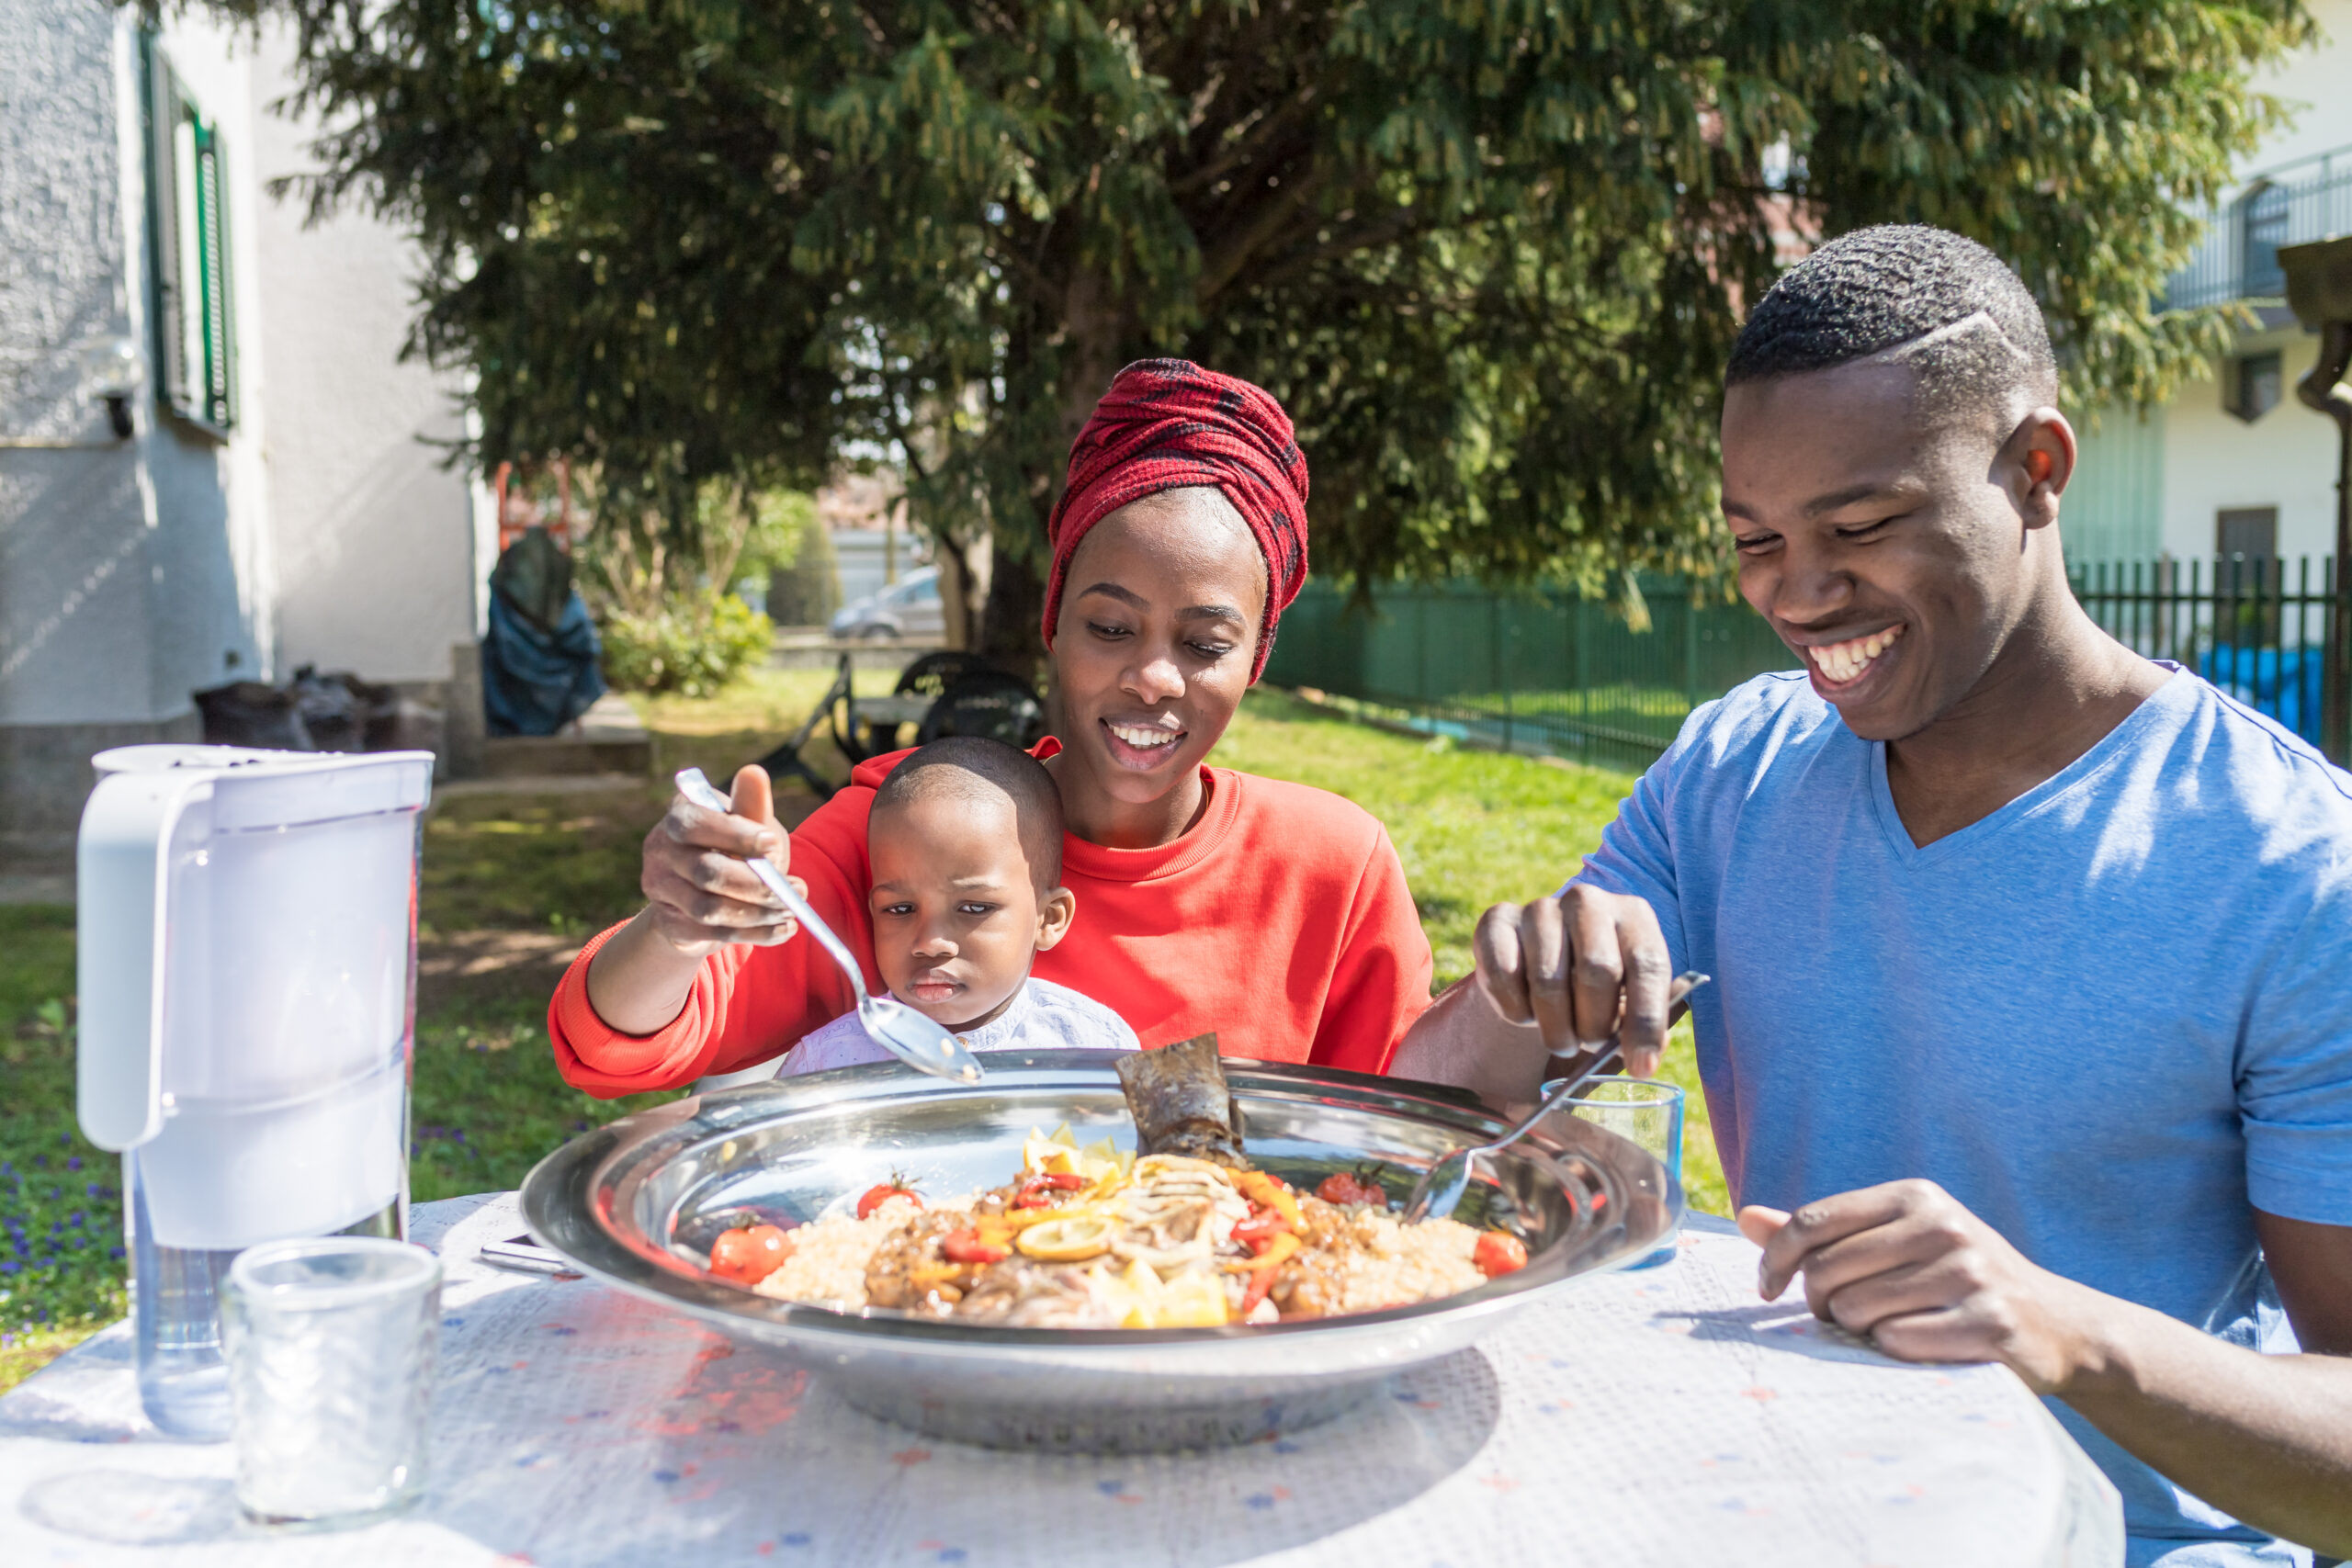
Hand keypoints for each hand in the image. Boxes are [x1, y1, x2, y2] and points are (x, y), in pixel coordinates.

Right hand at [638, 764, 803, 957]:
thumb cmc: (736, 845)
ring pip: (709, 910)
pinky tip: (781, 929)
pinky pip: (713, 935)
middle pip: (706, 872)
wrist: (709, 889)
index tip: (773, 844)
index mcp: (679, 813)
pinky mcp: (668, 923)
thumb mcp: (749, 822)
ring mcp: (658, 888)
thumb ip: (752, 806)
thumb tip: (754, 773)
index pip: (697, 824)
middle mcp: (659, 848)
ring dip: (758, 914)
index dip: (736, 836)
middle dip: (757, 885)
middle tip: (797, 890)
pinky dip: (755, 934)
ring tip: (790, 911)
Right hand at [1470, 885, 1674, 1074]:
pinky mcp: (1497, 920)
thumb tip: (1644, 1058)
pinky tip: (1527, 1013)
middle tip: (1589, 1047)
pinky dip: (1516, 1011)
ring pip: (1547, 982)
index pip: (1648, 965)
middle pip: (1597, 971)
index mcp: (1634, 916)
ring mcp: (1540, 908)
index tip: (1641, 1066)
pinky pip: (1504, 977)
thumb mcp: (1630, 1002)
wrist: (1541, 965)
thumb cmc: (1598, 990)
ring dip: (1555, 1029)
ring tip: (1561, 1038)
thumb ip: (1642, 1027)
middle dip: (1595, 1025)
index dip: (1646, 1021)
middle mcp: (1588, 901)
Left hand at [1739, 1180, 2099, 1393]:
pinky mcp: (1989, 1324)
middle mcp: (1943, 1226)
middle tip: (1842, 1317)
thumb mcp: (1898, 1240)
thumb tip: (1746, 1217)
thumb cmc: (1957, 1280)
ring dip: (1858, 1331)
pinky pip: (1897, 1343)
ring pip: (1857, 1310)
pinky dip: (1895, 1352)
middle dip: (1820, 1304)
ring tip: (1889, 1327)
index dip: (1776, 1260)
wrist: (2059, 1325)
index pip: (1813, 1222)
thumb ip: (1825, 1232)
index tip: (1768, 1290)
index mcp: (1915, 1196)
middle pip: (1827, 1271)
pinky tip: (1921, 1347)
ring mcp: (1970, 1274)